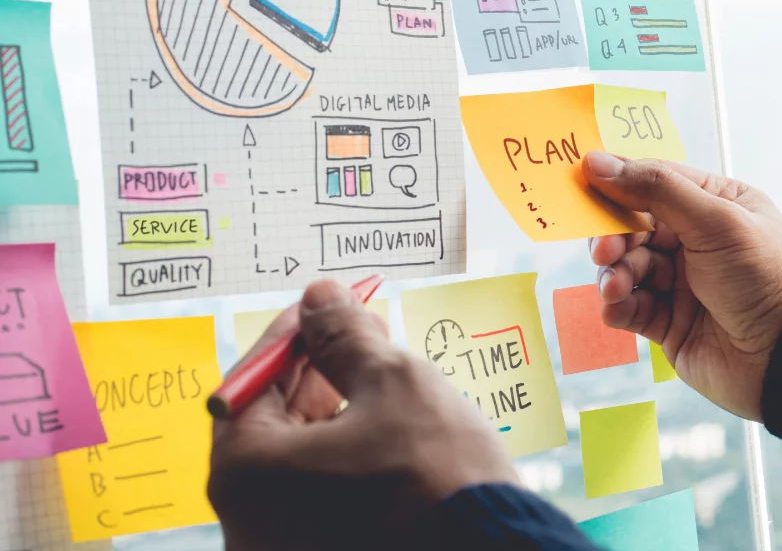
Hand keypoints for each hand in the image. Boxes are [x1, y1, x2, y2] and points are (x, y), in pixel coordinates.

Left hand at [208, 279, 518, 549]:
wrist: (494, 549)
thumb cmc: (434, 473)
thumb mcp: (392, 382)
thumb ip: (344, 335)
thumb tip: (320, 297)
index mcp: (247, 472)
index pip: (252, 382)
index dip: (293, 334)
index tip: (322, 306)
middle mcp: (249, 519)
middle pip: (272, 423)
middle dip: (316, 369)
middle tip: (358, 329)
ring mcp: (284, 543)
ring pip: (301, 458)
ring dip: (335, 407)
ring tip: (380, 369)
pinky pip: (321, 491)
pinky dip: (346, 451)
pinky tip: (385, 421)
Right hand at [585, 152, 781, 420]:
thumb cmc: (766, 278)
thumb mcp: (715, 221)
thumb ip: (655, 189)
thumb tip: (598, 162)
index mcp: (716, 205)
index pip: (656, 181)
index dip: (618, 181)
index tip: (582, 181)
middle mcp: (698, 241)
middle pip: (634, 226)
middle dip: (614, 236)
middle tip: (605, 250)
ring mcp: (683, 284)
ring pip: (628, 267)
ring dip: (614, 274)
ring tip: (617, 287)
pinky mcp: (671, 324)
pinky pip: (631, 308)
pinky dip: (618, 306)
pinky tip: (617, 308)